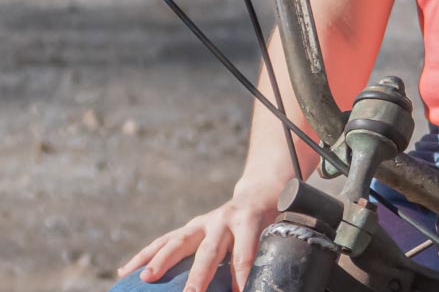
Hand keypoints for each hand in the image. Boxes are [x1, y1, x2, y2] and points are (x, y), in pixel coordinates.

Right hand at [116, 184, 278, 291]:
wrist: (258, 194)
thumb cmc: (267, 222)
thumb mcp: (273, 235)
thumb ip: (263, 258)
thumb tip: (260, 284)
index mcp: (249, 221)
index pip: (246, 251)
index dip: (242, 274)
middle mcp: (223, 219)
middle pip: (209, 249)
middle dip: (198, 275)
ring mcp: (203, 222)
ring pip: (180, 241)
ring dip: (161, 260)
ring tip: (146, 278)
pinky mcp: (189, 228)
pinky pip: (164, 241)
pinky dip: (144, 255)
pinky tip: (125, 271)